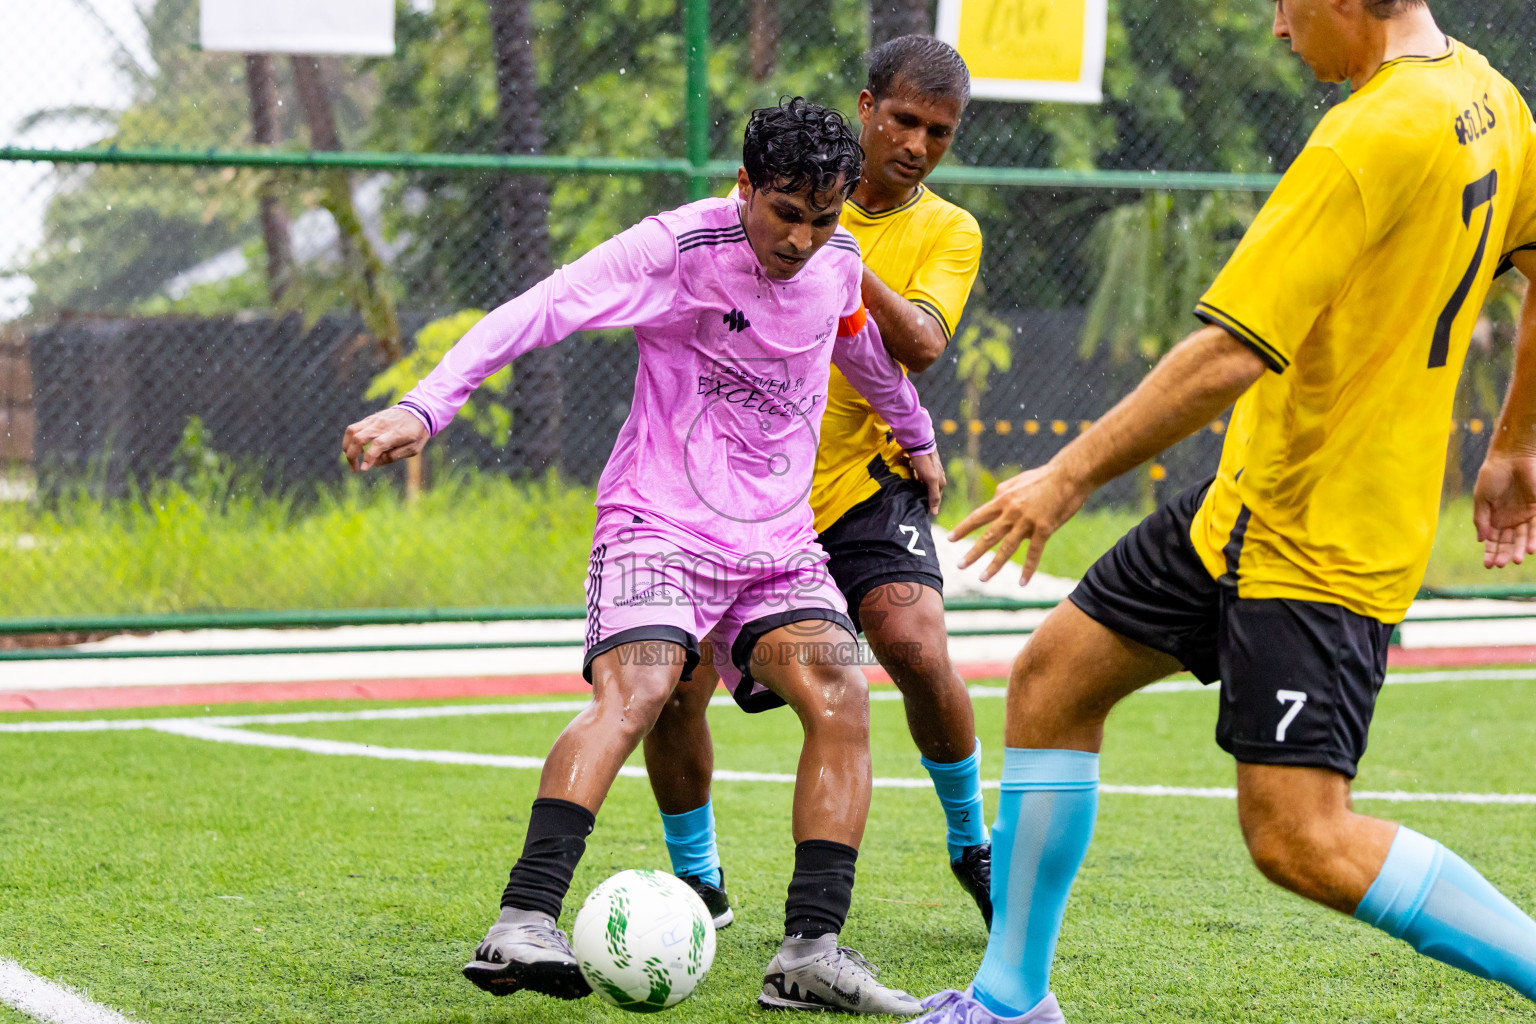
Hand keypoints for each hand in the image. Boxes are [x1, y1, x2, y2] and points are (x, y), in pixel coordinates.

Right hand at [342, 407, 430, 471]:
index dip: (369, 457)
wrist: (418, 410)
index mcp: (396, 434)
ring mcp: (374, 420)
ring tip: (354, 458)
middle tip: (354, 469)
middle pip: (359, 437)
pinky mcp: (370, 418)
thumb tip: (375, 463)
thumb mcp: (413, 449)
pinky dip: (350, 439)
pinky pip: (353, 427)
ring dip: (347, 446)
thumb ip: (394, 456)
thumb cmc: (417, 432)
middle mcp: (382, 425)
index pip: (378, 445)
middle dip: (351, 455)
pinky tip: (357, 448)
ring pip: (351, 431)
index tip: (363, 469)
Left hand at [909, 450, 945, 514]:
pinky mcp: (924, 465)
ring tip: (912, 495)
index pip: (936, 498)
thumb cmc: (925, 462)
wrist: (920, 443)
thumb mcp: (931, 479)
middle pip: (932, 491)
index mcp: (941, 482)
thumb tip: (935, 512)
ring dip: (920, 489)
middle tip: (915, 504)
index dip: (930, 505)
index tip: (921, 511)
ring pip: (926, 484)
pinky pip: (921, 477)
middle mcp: (938, 477)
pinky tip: (912, 483)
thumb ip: (934, 495)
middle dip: (925, 497)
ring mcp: (932, 471)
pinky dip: (917, 482)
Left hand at [948, 462, 1091, 584]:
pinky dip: (1028, 570)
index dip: (962, 529)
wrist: (1069, 475)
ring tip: (982, 578)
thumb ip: (1004, 491)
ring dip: (993, 565)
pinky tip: (1022, 583)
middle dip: (972, 552)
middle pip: (988, 536)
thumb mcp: (1018, 481)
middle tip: (959, 566)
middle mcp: (1011, 512)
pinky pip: (1034, 553)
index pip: (977, 517)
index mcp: (1003, 499)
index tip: (949, 540)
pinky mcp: (1044, 529)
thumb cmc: (1045, 477)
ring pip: (1006, 548)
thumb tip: (995, 497)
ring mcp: (1027, 521)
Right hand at [1473, 451, 1535, 568]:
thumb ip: (1480, 519)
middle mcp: (1509, 520)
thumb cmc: (1492, 475)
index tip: (1488, 565)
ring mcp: (1523, 515)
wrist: (1511, 457)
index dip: (1491, 553)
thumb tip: (1481, 540)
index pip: (1493, 540)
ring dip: (1520, 549)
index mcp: (1493, 518)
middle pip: (1508, 541)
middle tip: (1503, 564)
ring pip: (1523, 537)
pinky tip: (1530, 549)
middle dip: (1505, 553)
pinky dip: (1534, 538)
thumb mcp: (1481, 499)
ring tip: (1517, 559)